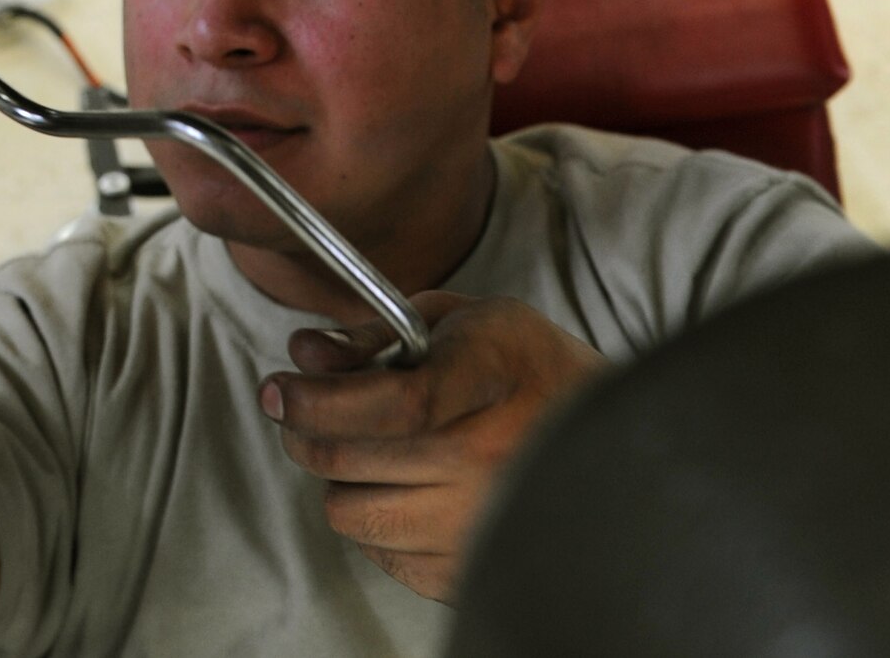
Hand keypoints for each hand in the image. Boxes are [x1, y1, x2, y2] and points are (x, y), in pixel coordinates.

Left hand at [258, 292, 606, 602]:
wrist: (610, 437)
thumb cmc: (529, 369)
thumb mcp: (458, 320)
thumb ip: (374, 335)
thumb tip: (304, 353)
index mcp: (487, 383)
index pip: (381, 406)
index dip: (313, 401)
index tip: (278, 389)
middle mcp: (487, 461)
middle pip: (347, 459)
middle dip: (303, 431)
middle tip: (301, 413)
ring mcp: (481, 523)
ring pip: (350, 512)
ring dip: (343, 478)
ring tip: (375, 452)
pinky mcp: (472, 569)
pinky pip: (381, 554)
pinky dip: (376, 521)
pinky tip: (406, 489)